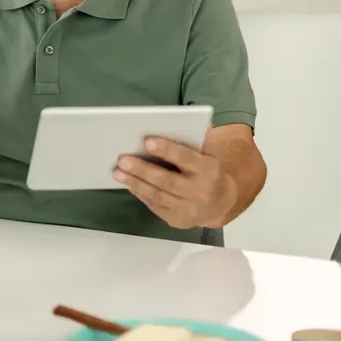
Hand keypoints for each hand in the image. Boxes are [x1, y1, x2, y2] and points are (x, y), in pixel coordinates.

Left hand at [113, 138, 237, 228]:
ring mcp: (189, 209)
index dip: (167, 150)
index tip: (147, 142)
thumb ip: (194, 140)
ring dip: (135, 183)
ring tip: (117, 172)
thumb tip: (175, 120)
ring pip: (157, 195)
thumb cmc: (207, 171)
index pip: (186, 158)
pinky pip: (155, 206)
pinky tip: (129, 183)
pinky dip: (140, 193)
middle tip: (122, 159)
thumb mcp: (208, 154)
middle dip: (142, 170)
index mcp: (209, 170)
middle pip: (167, 181)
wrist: (222, 202)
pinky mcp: (178, 220)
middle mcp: (201, 192)